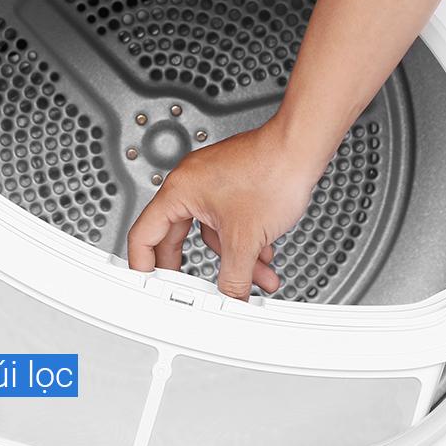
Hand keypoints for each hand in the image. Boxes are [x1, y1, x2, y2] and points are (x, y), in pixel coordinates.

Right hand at [127, 116, 333, 299]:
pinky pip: (229, 221)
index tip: (148, 284)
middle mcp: (191, 184)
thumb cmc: (272, 171)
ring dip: (232, 258)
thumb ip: (233, 277)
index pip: (143, 235)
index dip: (143, 265)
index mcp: (179, 192)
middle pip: (177, 237)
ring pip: (212, 232)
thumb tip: (228, 296)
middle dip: (194, 267)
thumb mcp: (246, 240)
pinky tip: (262, 255)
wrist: (302, 149)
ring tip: (252, 276)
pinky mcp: (234, 184)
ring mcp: (212, 182)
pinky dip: (244, 242)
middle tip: (189, 289)